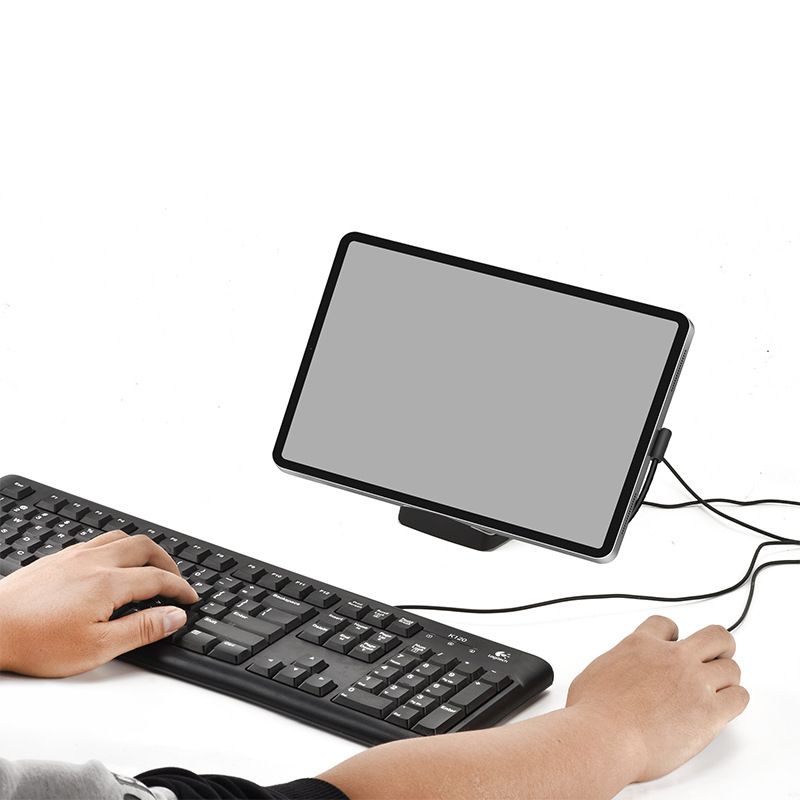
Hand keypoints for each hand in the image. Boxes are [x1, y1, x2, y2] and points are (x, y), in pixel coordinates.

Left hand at [0, 531, 198, 676]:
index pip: (158, 579)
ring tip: (151, 566)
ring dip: (144, 550)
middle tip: (176, 580)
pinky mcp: (57, 559)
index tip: (189, 598)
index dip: (179, 589)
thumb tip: (174, 616)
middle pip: (145, 549)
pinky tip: (112, 562)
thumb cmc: (34, 642)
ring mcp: (74, 557)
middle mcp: (94, 562)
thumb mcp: (96, 647)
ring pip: (121, 538)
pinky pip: (98, 541)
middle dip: (167, 563)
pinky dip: (118, 547)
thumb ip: (141, 629)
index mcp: (108, 583)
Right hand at [566, 614, 749, 782]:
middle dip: (719, 646)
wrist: (604, 736)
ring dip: (726, 678)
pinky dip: (735, 701)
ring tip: (719, 690)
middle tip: (715, 657)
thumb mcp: (595, 672)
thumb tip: (613, 676)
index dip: (673, 635)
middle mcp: (672, 658)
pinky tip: (725, 708)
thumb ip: (615, 667)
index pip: (666, 625)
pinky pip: (739, 698)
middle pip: (713, 636)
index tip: (674, 644)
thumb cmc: (593, 711)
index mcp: (641, 645)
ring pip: (731, 667)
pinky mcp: (710, 712)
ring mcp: (694, 683)